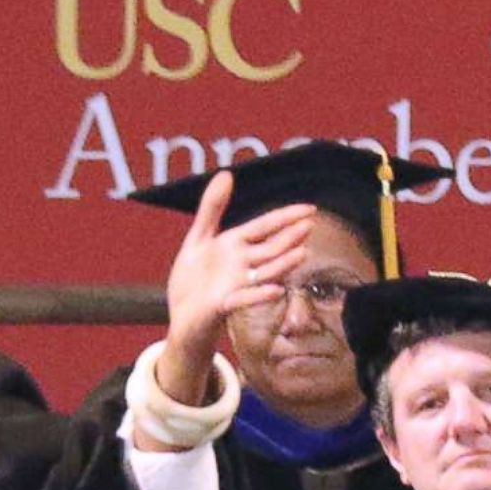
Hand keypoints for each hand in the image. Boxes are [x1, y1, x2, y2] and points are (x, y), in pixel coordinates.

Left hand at [159, 171, 312, 402]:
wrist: (181, 315)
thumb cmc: (194, 279)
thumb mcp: (199, 239)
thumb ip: (212, 208)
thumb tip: (226, 174)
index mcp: (236, 245)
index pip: (264, 227)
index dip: (285, 217)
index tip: (310, 208)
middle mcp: (241, 265)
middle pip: (269, 249)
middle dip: (288, 238)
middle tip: (309, 226)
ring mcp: (235, 285)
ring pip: (263, 273)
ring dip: (282, 264)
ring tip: (301, 254)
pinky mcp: (223, 305)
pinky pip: (244, 299)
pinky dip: (259, 295)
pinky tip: (276, 290)